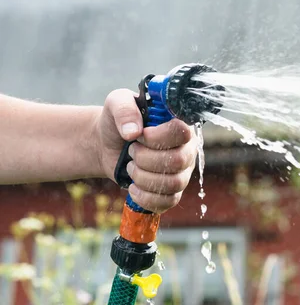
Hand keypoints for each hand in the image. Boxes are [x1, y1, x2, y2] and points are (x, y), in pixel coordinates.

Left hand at [94, 89, 197, 212]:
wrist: (107, 145)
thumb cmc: (118, 122)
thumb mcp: (116, 103)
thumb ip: (124, 109)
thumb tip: (133, 132)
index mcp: (180, 125)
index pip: (182, 132)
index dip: (157, 138)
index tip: (139, 136)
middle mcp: (187, 149)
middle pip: (178, 161)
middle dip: (146, 159)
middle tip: (132, 151)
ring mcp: (182, 172)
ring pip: (173, 183)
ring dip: (143, 177)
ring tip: (131, 167)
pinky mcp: (172, 191)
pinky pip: (168, 201)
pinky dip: (146, 197)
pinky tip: (133, 188)